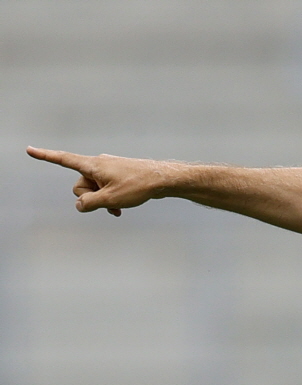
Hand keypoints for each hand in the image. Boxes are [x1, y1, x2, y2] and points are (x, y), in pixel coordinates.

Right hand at [27, 147, 173, 216]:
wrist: (162, 179)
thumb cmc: (138, 186)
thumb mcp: (110, 199)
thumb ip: (89, 203)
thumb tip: (80, 205)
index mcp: (92, 165)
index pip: (63, 160)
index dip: (45, 156)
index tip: (29, 150)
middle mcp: (98, 164)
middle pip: (80, 184)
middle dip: (90, 197)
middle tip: (109, 201)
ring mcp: (108, 169)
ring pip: (94, 189)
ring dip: (102, 200)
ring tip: (119, 205)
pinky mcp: (117, 175)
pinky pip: (105, 189)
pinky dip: (109, 198)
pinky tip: (120, 208)